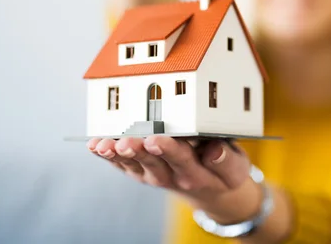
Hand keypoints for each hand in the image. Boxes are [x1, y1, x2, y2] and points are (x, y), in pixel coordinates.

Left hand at [87, 136, 262, 222]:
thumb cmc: (222, 173)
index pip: (181, 160)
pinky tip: (95, 146)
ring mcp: (152, 175)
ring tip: (104, 145)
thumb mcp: (235, 170)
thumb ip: (225, 161)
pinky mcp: (140, 172)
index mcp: (195, 173)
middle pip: (152, 162)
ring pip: (132, 165)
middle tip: (126, 142)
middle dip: (137, 150)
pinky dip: (107, 156)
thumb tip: (214, 150)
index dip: (168, 149)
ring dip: (117, 154)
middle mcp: (170, 176)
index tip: (157, 139)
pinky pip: (121, 165)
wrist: (210, 191)